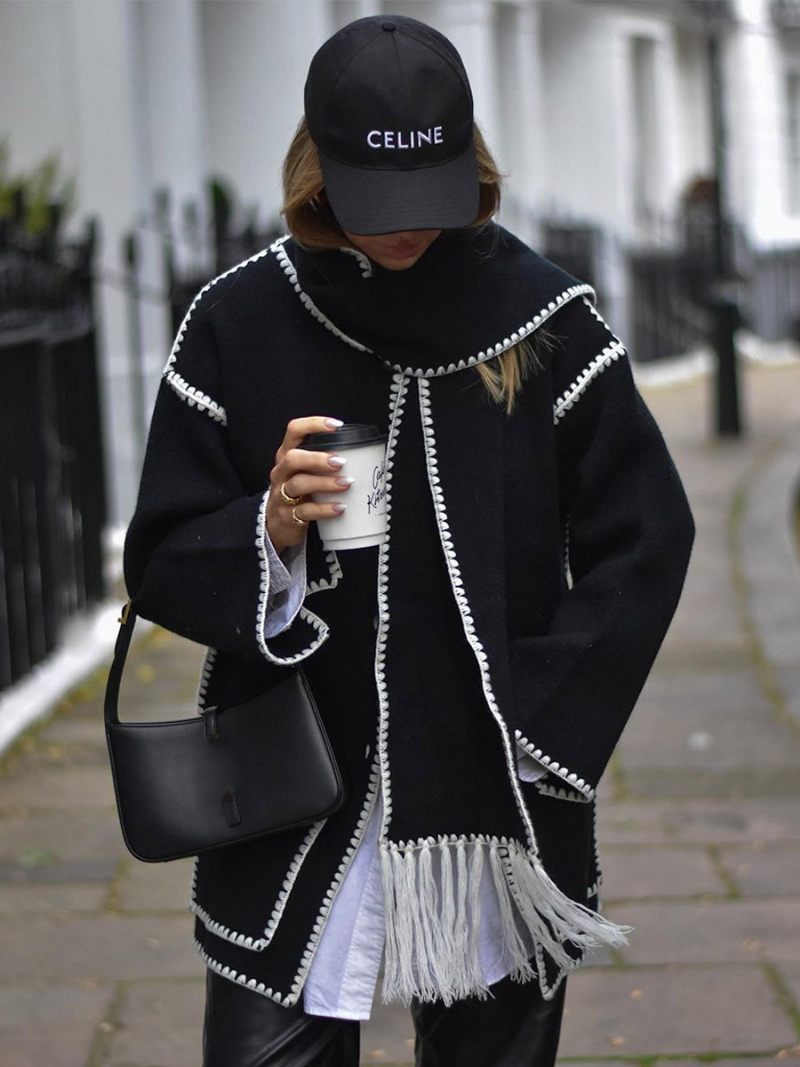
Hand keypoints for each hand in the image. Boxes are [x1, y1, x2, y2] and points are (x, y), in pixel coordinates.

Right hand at [266, 417, 350, 553]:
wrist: (276, 525)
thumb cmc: (298, 493)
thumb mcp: (304, 473)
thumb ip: (321, 462)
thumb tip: (360, 454)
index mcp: (286, 456)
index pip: (294, 431)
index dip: (313, 424)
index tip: (336, 425)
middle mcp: (281, 472)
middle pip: (292, 458)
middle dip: (317, 458)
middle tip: (341, 461)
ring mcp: (281, 494)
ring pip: (298, 484)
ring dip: (325, 483)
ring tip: (346, 483)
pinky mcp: (287, 516)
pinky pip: (305, 511)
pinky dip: (324, 509)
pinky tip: (340, 507)